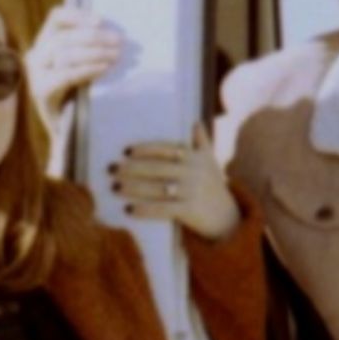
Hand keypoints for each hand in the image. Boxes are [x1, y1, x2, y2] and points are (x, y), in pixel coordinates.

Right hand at [26, 7, 124, 122]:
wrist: (69, 132)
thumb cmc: (81, 95)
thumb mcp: (83, 66)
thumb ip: (88, 48)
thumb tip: (114, 34)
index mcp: (45, 43)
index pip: (56, 18)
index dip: (78, 15)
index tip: (101, 21)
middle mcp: (36, 55)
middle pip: (64, 37)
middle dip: (94, 38)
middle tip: (119, 42)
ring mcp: (36, 74)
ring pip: (64, 54)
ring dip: (94, 53)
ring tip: (116, 56)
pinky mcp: (41, 91)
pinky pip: (65, 74)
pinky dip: (87, 69)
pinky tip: (104, 69)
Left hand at [110, 124, 239, 240]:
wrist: (228, 217)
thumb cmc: (213, 186)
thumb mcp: (209, 163)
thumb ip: (201, 143)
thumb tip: (196, 122)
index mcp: (195, 158)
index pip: (166, 149)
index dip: (145, 149)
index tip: (125, 152)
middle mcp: (193, 172)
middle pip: (156, 168)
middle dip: (131, 168)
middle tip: (110, 169)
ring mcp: (192, 191)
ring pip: (156, 188)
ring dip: (132, 187)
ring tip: (114, 187)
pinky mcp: (189, 210)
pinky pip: (162, 209)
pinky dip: (144, 210)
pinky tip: (128, 210)